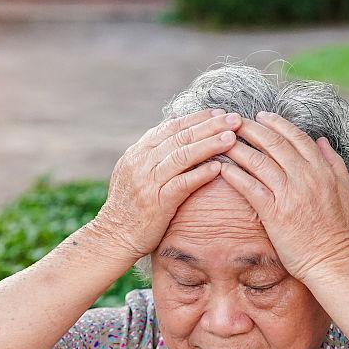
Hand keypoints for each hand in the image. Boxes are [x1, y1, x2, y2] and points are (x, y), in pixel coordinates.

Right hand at [92, 109, 243, 260]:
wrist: (114, 235)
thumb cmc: (131, 204)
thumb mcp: (135, 169)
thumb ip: (155, 148)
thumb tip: (175, 119)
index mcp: (139, 152)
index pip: (171, 127)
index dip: (197, 118)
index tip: (220, 113)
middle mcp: (142, 162)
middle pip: (180, 137)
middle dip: (209, 126)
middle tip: (234, 119)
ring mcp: (148, 182)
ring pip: (182, 156)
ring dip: (209, 145)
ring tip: (231, 138)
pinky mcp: (156, 203)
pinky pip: (181, 184)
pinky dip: (200, 174)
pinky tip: (218, 168)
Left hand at [217, 111, 348, 281]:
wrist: (334, 263)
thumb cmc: (341, 233)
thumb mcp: (348, 192)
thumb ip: (335, 164)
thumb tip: (322, 141)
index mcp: (323, 170)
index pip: (296, 137)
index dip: (277, 123)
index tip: (261, 116)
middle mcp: (306, 177)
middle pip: (273, 143)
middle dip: (251, 128)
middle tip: (233, 121)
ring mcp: (289, 194)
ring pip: (258, 160)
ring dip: (237, 146)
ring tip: (221, 139)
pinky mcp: (274, 212)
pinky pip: (249, 186)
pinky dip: (234, 174)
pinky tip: (222, 167)